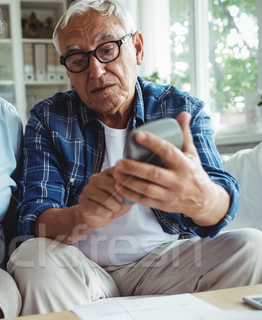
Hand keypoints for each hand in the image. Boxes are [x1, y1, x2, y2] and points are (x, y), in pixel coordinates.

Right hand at [75, 167, 131, 231]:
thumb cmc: (111, 205)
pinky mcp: (83, 202)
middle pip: (112, 187)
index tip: (129, 192)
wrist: (97, 217)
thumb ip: (129, 191)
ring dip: (114, 208)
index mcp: (107, 173)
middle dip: (120, 199)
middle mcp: (96, 179)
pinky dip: (106, 214)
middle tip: (120, 205)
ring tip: (113, 209)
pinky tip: (106, 213)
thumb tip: (134, 190)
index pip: (119, 173)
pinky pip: (98, 209)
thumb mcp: (124, 197)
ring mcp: (88, 190)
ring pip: (105, 199)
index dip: (126, 184)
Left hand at [112, 112, 228, 225]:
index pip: (168, 152)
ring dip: (129, 181)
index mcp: (184, 165)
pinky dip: (130, 194)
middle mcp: (178, 181)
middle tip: (119, 161)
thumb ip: (184, 135)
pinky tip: (118, 187)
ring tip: (116, 173)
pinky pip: (144, 200)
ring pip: (147, 189)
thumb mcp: (192, 154)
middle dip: (134, 168)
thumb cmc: (194, 173)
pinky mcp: (163, 205)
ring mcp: (170, 195)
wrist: (204, 201)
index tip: (138, 135)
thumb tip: (183, 114)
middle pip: (153, 174)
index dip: (153, 143)